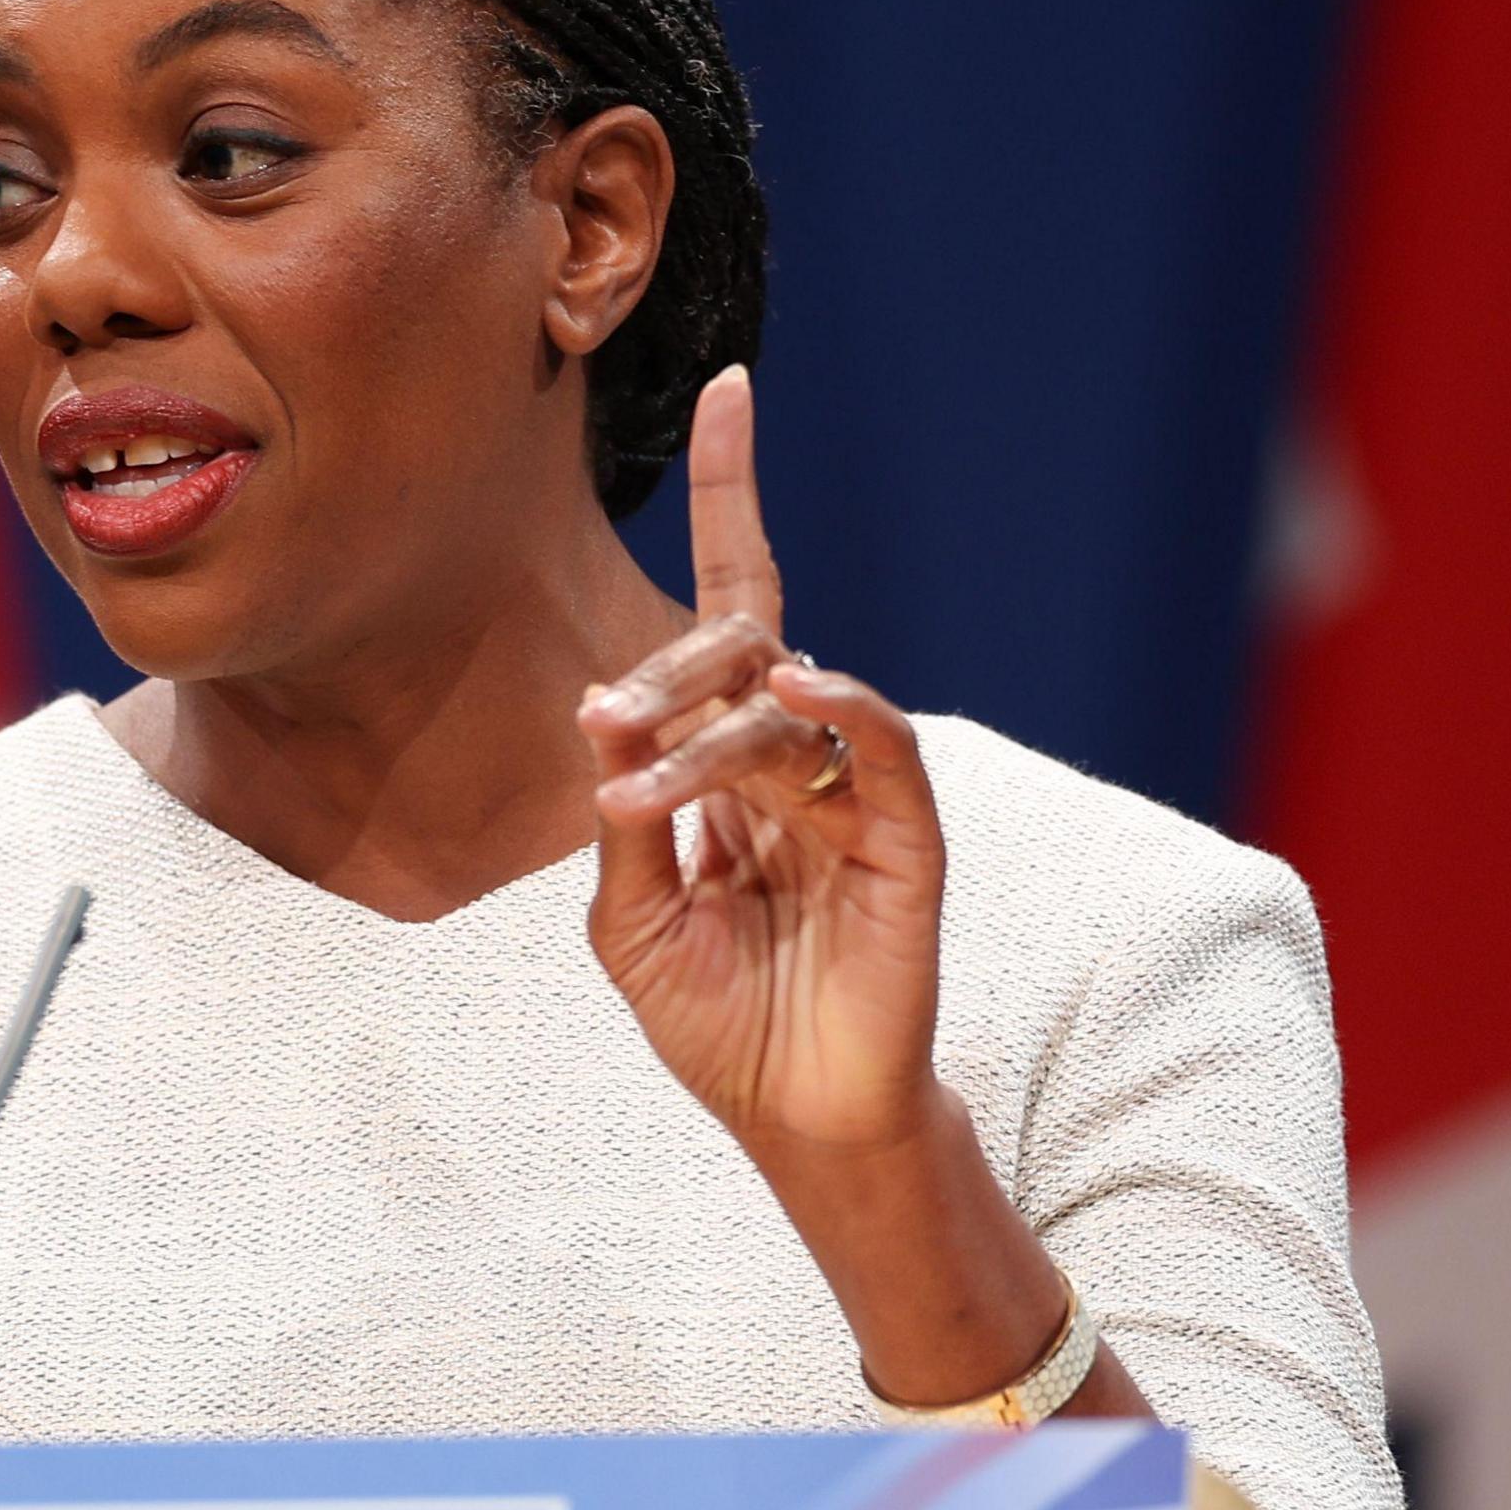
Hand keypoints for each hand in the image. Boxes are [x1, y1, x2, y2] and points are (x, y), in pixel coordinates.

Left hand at [576, 366, 948, 1156]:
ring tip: (635, 784)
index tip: (729, 392)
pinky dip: (839, 711)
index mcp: (738, 761)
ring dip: (702, 739)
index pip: (738, 608)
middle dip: (670, 671)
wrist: (790, 1117)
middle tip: (610, 728)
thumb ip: (628, 810)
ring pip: (783, 709)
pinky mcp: (909, 843)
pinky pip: (881, 750)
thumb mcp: (633, 915)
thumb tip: (602, 704)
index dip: (737, 499)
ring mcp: (859, 795)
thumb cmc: (717, 1017)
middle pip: (743, 647)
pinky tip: (793, 697)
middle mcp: (802, 759)